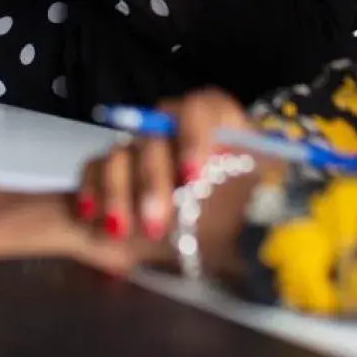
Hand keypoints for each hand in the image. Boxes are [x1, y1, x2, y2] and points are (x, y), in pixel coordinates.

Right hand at [77, 88, 250, 242]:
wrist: (225, 249)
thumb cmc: (248, 222)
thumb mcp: (263, 206)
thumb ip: (258, 192)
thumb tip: (254, 191)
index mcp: (222, 130)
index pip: (204, 106)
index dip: (194, 134)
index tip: (193, 175)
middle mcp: (180, 134)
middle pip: (156, 134)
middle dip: (153, 178)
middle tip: (155, 221)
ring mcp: (145, 152)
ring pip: (122, 151)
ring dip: (119, 191)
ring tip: (122, 230)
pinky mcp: (116, 174)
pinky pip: (94, 168)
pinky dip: (92, 191)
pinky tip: (94, 217)